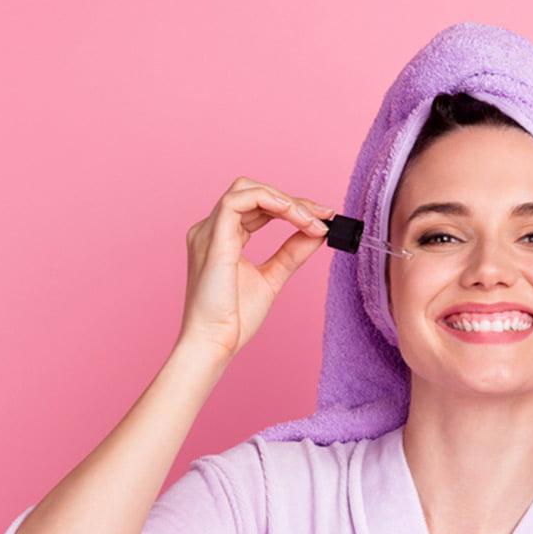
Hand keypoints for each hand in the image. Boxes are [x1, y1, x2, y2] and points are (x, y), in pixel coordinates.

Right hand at [179, 175, 334, 357]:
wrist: (214, 343)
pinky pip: (237, 201)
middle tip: (324, 217)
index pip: (259, 207)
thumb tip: (317, 233)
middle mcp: (211, 230)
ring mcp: (208, 232)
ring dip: (285, 201)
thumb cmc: (233, 319)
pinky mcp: (212, 239)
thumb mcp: (272, 278)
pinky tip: (292, 213)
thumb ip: (292, 253)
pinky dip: (268, 200)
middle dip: (293, 201)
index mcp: (222, 238)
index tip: (324, 218)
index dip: (293, 207)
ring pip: (247, 190)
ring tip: (312, 220)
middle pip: (255, 194)